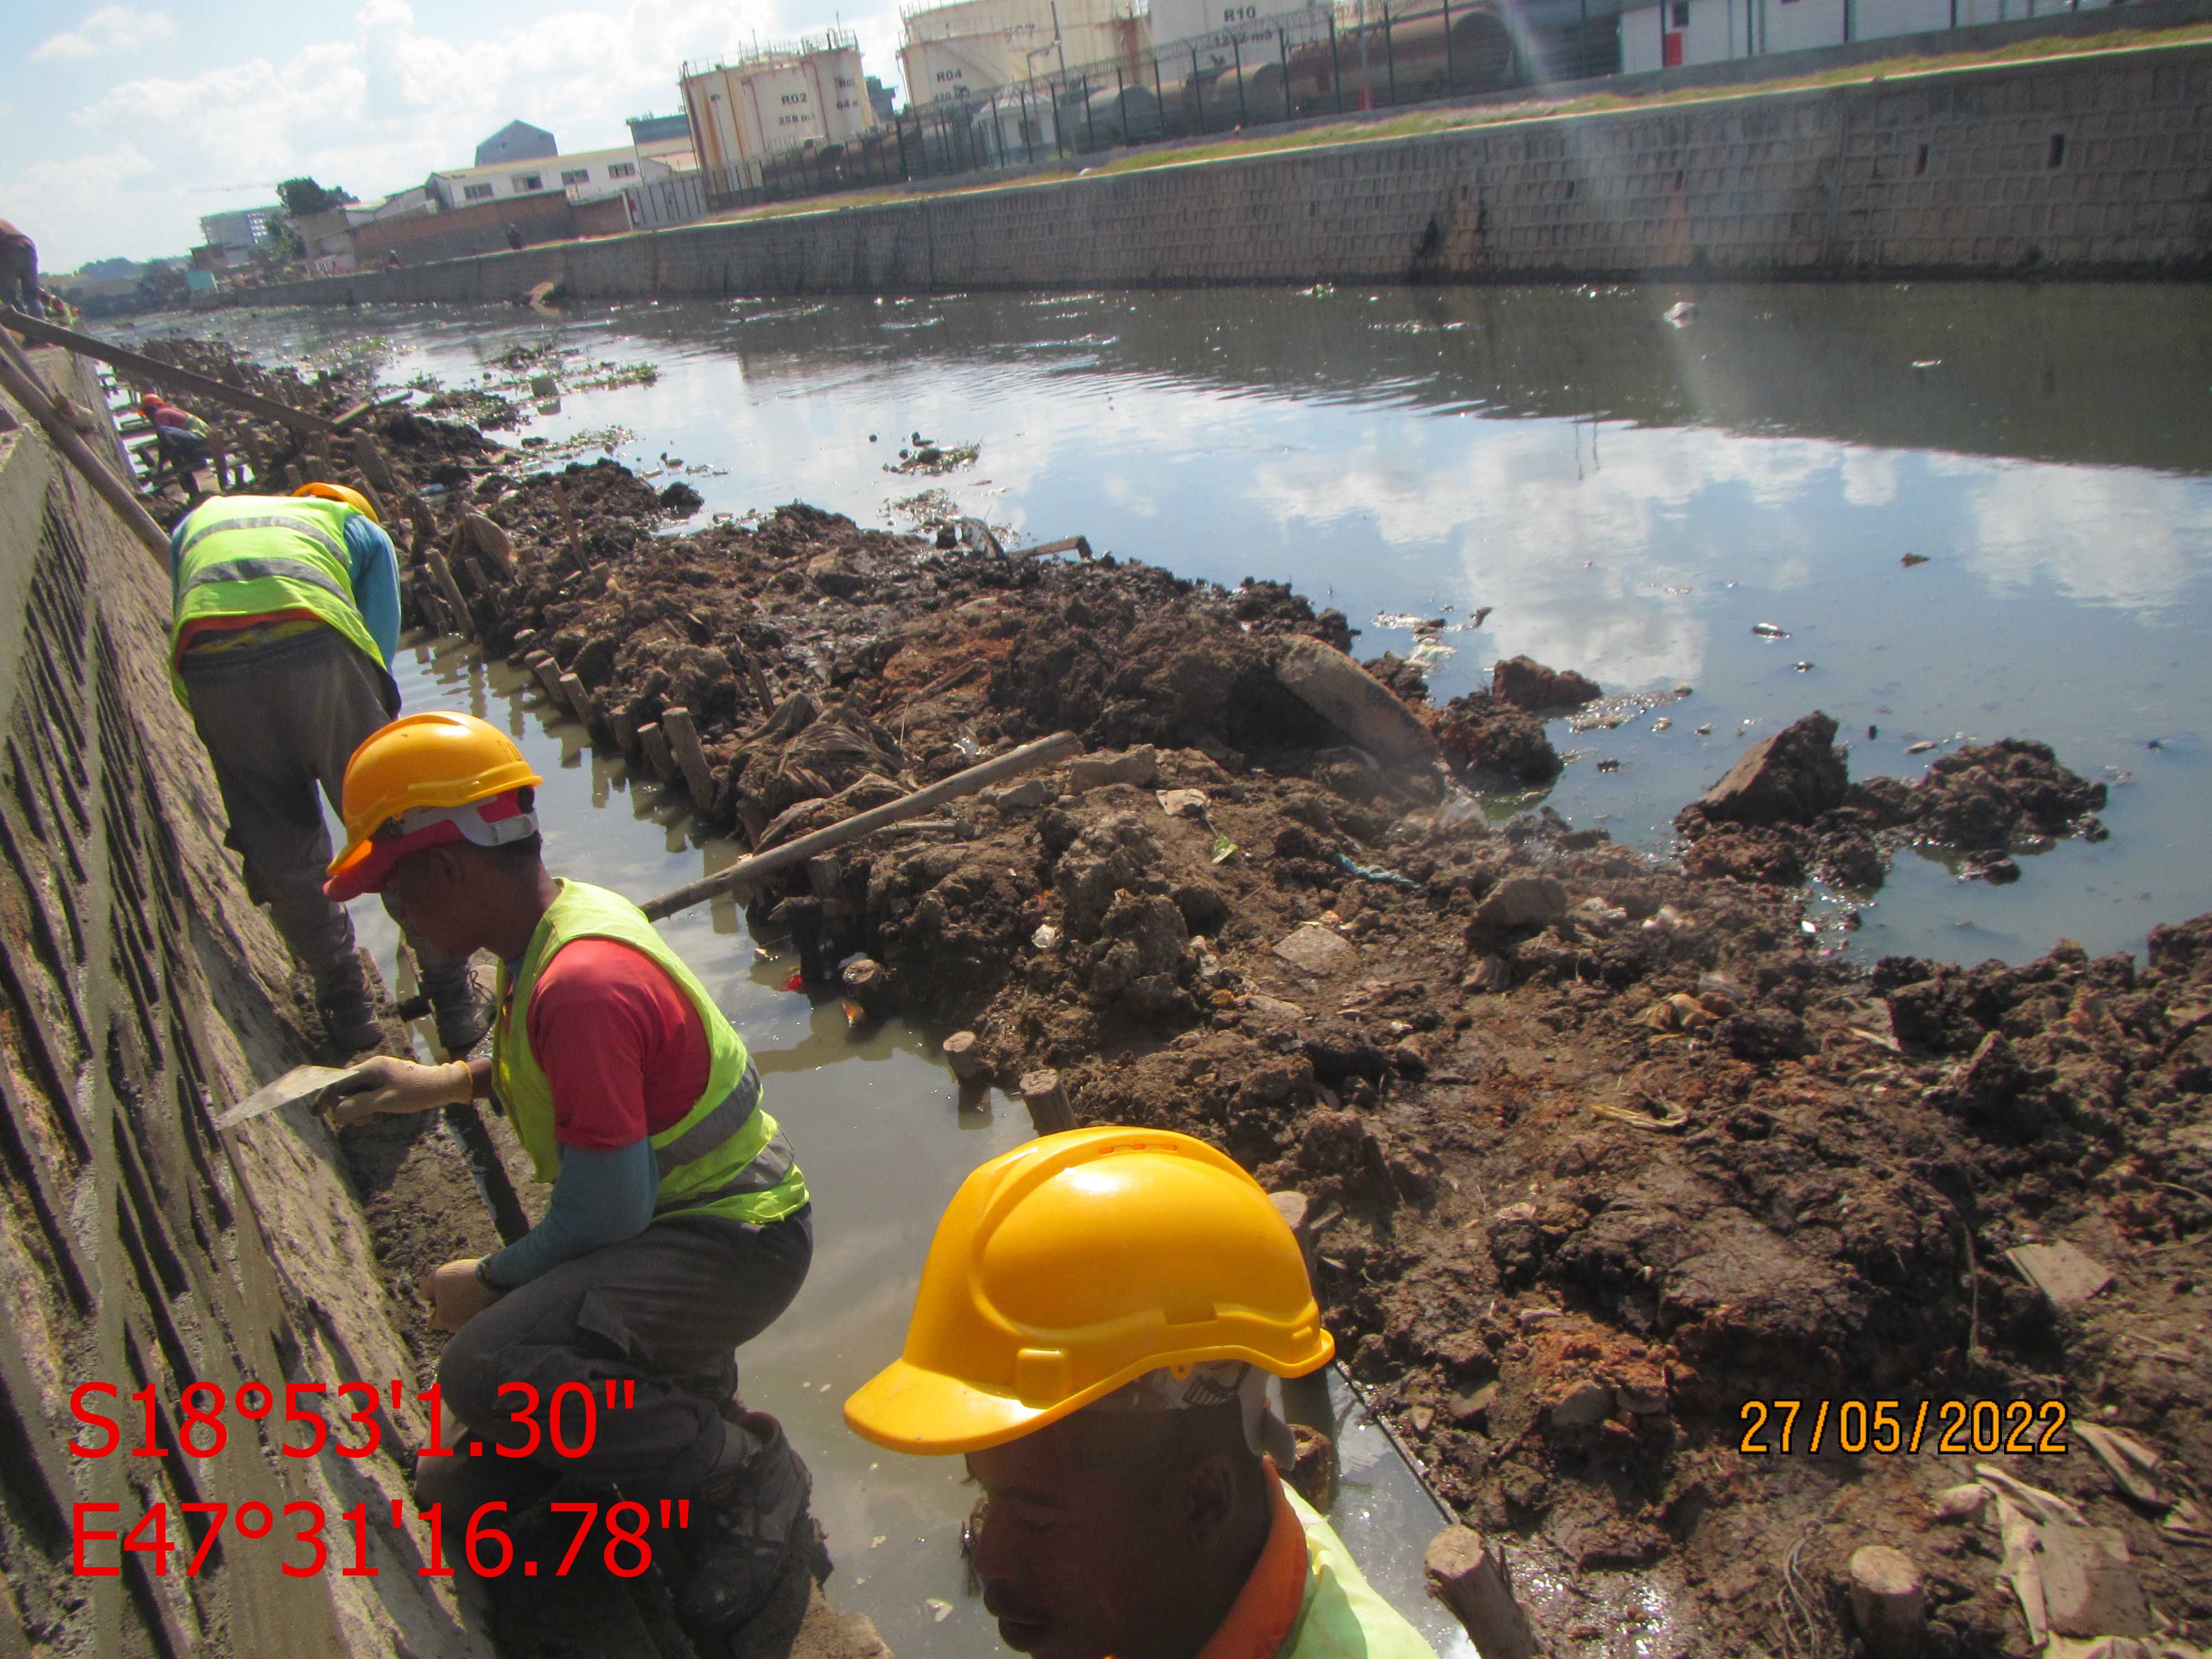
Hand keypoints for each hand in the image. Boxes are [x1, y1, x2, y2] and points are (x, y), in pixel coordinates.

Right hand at [326, 1055, 472, 1126]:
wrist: (443, 1086)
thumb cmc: (417, 1092)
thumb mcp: (386, 1101)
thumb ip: (359, 1106)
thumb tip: (336, 1114)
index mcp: (370, 1068)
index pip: (338, 1081)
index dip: (326, 1098)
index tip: (317, 1114)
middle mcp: (371, 1068)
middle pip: (345, 1090)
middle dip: (347, 1108)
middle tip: (363, 1121)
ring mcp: (378, 1075)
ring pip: (356, 1095)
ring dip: (358, 1110)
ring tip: (372, 1119)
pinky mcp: (384, 1083)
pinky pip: (366, 1096)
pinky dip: (367, 1108)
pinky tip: (377, 1116)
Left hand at [421, 1259, 502, 1331]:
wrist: (493, 1274)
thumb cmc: (462, 1276)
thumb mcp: (435, 1277)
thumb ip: (425, 1289)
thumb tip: (425, 1297)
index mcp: (444, 1319)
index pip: (433, 1323)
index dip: (435, 1309)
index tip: (440, 1295)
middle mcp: (459, 1326)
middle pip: (450, 1322)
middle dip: (450, 1310)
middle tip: (455, 1292)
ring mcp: (475, 1322)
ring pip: (464, 1319)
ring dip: (464, 1309)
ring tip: (469, 1291)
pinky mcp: (489, 1316)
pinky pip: (479, 1314)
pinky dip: (478, 1306)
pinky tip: (480, 1293)